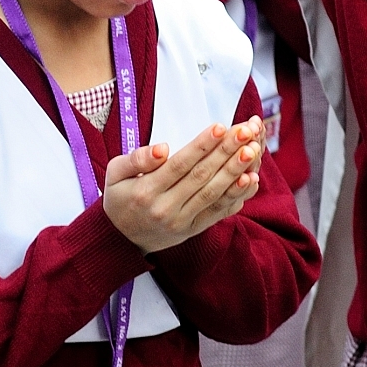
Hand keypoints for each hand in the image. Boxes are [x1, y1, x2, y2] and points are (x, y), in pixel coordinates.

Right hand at [101, 118, 265, 252]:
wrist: (122, 240)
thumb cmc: (119, 198)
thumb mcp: (114, 174)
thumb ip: (137, 159)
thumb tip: (163, 148)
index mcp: (146, 191)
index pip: (179, 164)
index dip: (201, 145)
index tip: (220, 126)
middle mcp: (166, 208)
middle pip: (201, 176)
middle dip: (226, 152)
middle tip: (245, 132)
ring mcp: (183, 222)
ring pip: (214, 193)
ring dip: (236, 171)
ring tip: (252, 151)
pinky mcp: (194, 230)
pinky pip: (219, 212)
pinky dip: (236, 196)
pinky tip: (251, 180)